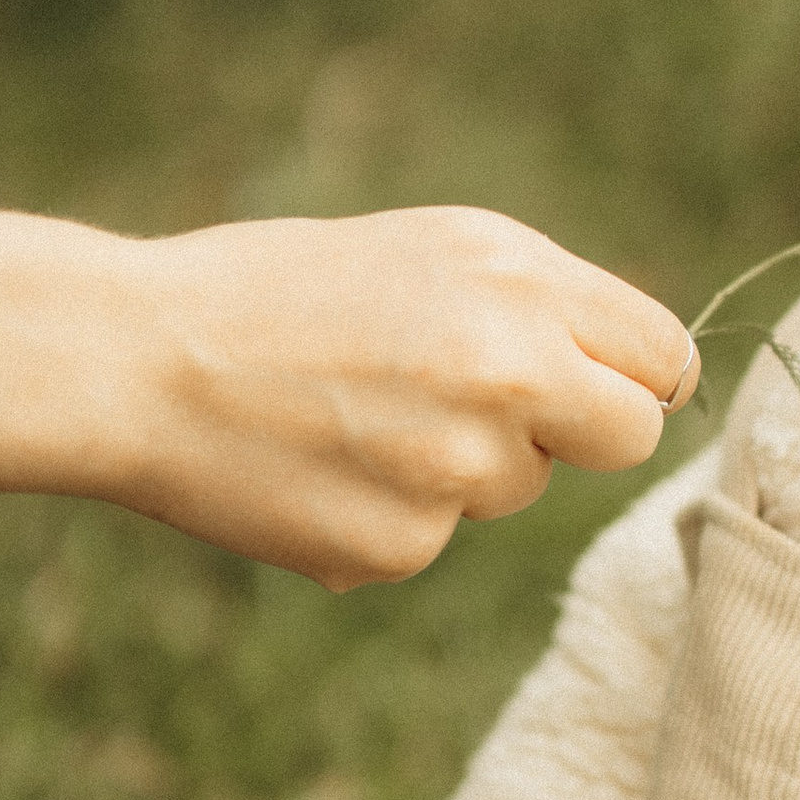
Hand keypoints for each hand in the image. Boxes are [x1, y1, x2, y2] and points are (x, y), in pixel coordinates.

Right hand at [0, 205, 699, 586]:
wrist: (138, 360)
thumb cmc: (284, 291)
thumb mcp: (429, 252)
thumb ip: (544, 304)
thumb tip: (645, 375)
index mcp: (519, 285)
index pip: (662, 354)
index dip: (631, 371)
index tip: (596, 379)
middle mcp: (508, 374)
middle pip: (630, 437)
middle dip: (582, 431)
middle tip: (492, 407)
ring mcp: (458, 472)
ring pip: (521, 490)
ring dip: (467, 467)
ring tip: (361, 415)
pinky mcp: (403, 548)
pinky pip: (437, 539)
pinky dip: (390, 514)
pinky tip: (319, 467)